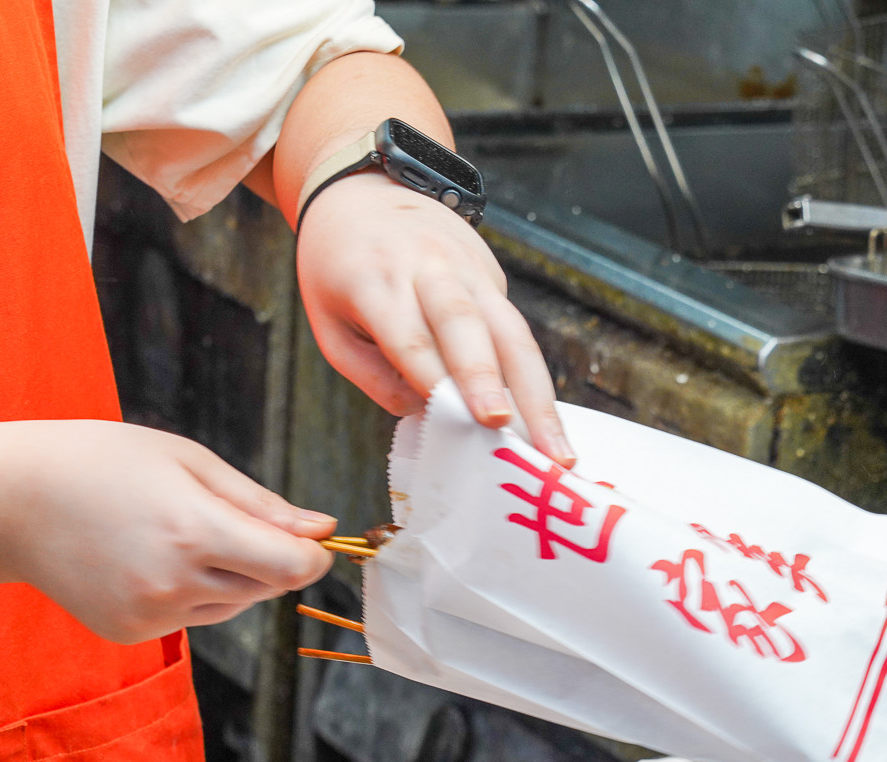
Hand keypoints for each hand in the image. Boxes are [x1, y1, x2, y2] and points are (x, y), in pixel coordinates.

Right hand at [0, 421, 334, 642]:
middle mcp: (173, 582)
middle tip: (218, 517)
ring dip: (227, 576)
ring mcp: (149, 614)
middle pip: (266, 588)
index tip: (312, 539)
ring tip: (172, 532)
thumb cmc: (101, 463)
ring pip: (232, 605)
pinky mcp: (130, 632)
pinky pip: (191, 618)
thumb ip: (260, 502)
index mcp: (192, 531)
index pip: (291, 567)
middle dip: (267, 559)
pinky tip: (144, 557)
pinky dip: (188, 593)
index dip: (313, 556)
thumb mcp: (186, 462)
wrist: (8, 501)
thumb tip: (323, 530)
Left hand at [295, 172, 573, 463]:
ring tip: (559, 448)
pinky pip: (514, 330)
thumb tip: (426, 414)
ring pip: (511, 330)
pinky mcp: (493, 275)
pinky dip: (534, 379)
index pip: (412, 338)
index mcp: (375, 280)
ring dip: (538, 393)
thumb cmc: (339, 267)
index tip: (462, 425)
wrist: (366, 187)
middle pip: (466, 326)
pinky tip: (547, 426)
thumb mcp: (328, 322)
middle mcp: (428, 268)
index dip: (439, 382)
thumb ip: (371, 374)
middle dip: (492, 381)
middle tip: (512, 432)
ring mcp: (468, 268)